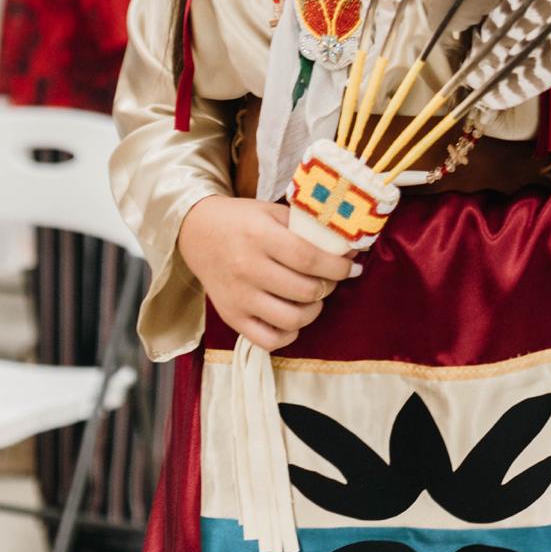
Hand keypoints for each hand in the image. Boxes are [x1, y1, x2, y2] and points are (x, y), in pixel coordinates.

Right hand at [178, 195, 358, 351]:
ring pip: (290, 319)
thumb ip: (305, 228)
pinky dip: (288, 334)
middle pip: (304, 290)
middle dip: (328, 286)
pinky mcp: (230, 316)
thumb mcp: (271, 211)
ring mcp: (238, 296)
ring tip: (314, 298)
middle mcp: (247, 268)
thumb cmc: (241, 220)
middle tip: (330, 279)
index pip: (308, 258)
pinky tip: (294, 318)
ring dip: (313, 311)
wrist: (197, 232)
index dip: (337, 267)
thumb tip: (346, 248)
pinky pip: (267, 340)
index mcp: (260, 236)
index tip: (353, 267)